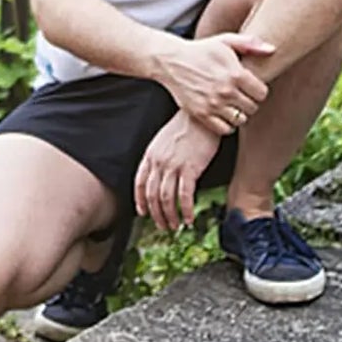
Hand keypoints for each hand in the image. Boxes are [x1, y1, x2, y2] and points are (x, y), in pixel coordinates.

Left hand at [134, 111, 221, 231]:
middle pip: (152, 195)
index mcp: (150, 155)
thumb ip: (158, 157)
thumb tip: (160, 174)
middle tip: (162, 225)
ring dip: (170, 216)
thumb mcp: (163, 140)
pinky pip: (185, 196)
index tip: (143, 213)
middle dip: (156, 214)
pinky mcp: (190, 169)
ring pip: (166, 199)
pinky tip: (189, 218)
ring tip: (175, 225)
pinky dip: (186, 210)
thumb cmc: (185, 127)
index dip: (140, 201)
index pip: (140, 183)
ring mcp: (173, 166)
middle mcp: (158, 163)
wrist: (201, 116)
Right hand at [156, 32, 272, 135]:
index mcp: (235, 74)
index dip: (257, 91)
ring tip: (231, 105)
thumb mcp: (225, 41)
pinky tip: (222, 114)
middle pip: (252, 108)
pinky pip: (225, 129)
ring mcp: (213, 104)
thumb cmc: (201, 50)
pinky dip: (226, 124)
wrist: (171, 61)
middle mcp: (226, 91)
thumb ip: (250, 44)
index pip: (262, 93)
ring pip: (240, 119)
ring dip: (238, 113)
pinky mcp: (201, 114)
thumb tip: (272, 49)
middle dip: (248, 102)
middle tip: (239, 96)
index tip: (249, 87)